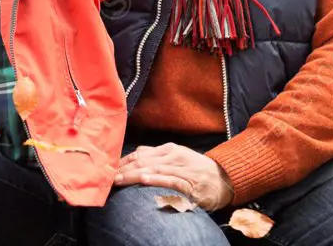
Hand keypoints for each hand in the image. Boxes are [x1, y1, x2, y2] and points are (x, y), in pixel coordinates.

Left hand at [114, 143, 233, 211]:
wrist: (223, 178)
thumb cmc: (196, 168)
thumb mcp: (177, 157)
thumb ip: (157, 155)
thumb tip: (136, 154)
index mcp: (169, 149)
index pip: (140, 154)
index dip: (123, 161)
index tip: (109, 168)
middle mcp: (173, 156)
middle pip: (143, 161)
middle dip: (124, 169)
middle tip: (109, 177)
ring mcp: (181, 169)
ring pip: (153, 170)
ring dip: (134, 175)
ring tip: (119, 179)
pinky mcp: (189, 183)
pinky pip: (170, 180)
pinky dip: (156, 179)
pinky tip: (144, 179)